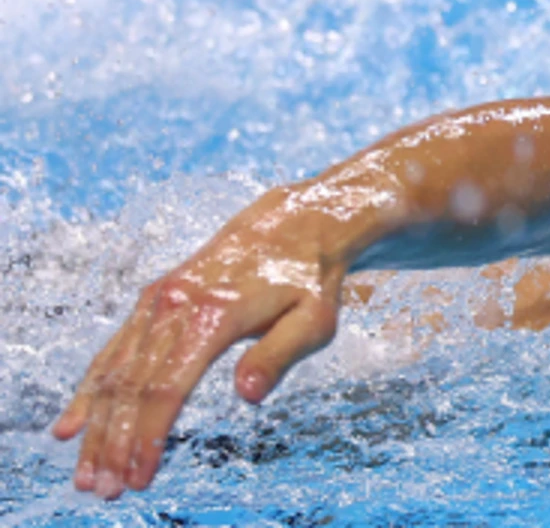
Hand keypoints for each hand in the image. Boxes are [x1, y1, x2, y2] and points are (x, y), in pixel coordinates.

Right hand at [52, 194, 346, 499]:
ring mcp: (158, 301)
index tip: (138, 478)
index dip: (148, 436)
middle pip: (131, 386)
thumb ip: (279, 356)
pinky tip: (70, 427)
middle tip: (102, 490)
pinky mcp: (153, 301)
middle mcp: (175, 306)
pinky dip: (89, 391)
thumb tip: (247, 396)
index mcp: (213, 314)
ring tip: (86, 475)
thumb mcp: (314, 319)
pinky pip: (113, 351)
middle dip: (113, 443)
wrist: (292, 225)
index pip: (168, 387)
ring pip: (113, 372)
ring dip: (96, 427)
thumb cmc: (308, 280)